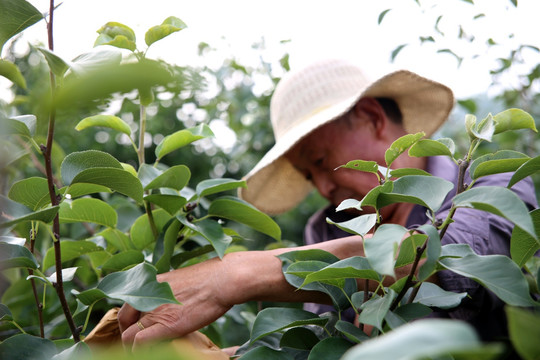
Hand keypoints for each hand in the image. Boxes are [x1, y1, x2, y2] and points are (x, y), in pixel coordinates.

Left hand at [118, 256, 233, 349]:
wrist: (223, 279)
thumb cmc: (209, 279)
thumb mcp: (179, 280)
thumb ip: (166, 293)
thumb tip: (166, 306)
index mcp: (150, 284)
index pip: (127, 306)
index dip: (129, 322)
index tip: (137, 330)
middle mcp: (148, 296)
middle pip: (124, 321)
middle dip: (127, 335)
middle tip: (137, 345)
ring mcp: (155, 311)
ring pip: (129, 336)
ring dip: (132, 348)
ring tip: (144, 353)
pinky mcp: (167, 325)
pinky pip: (140, 342)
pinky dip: (140, 351)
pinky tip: (151, 353)